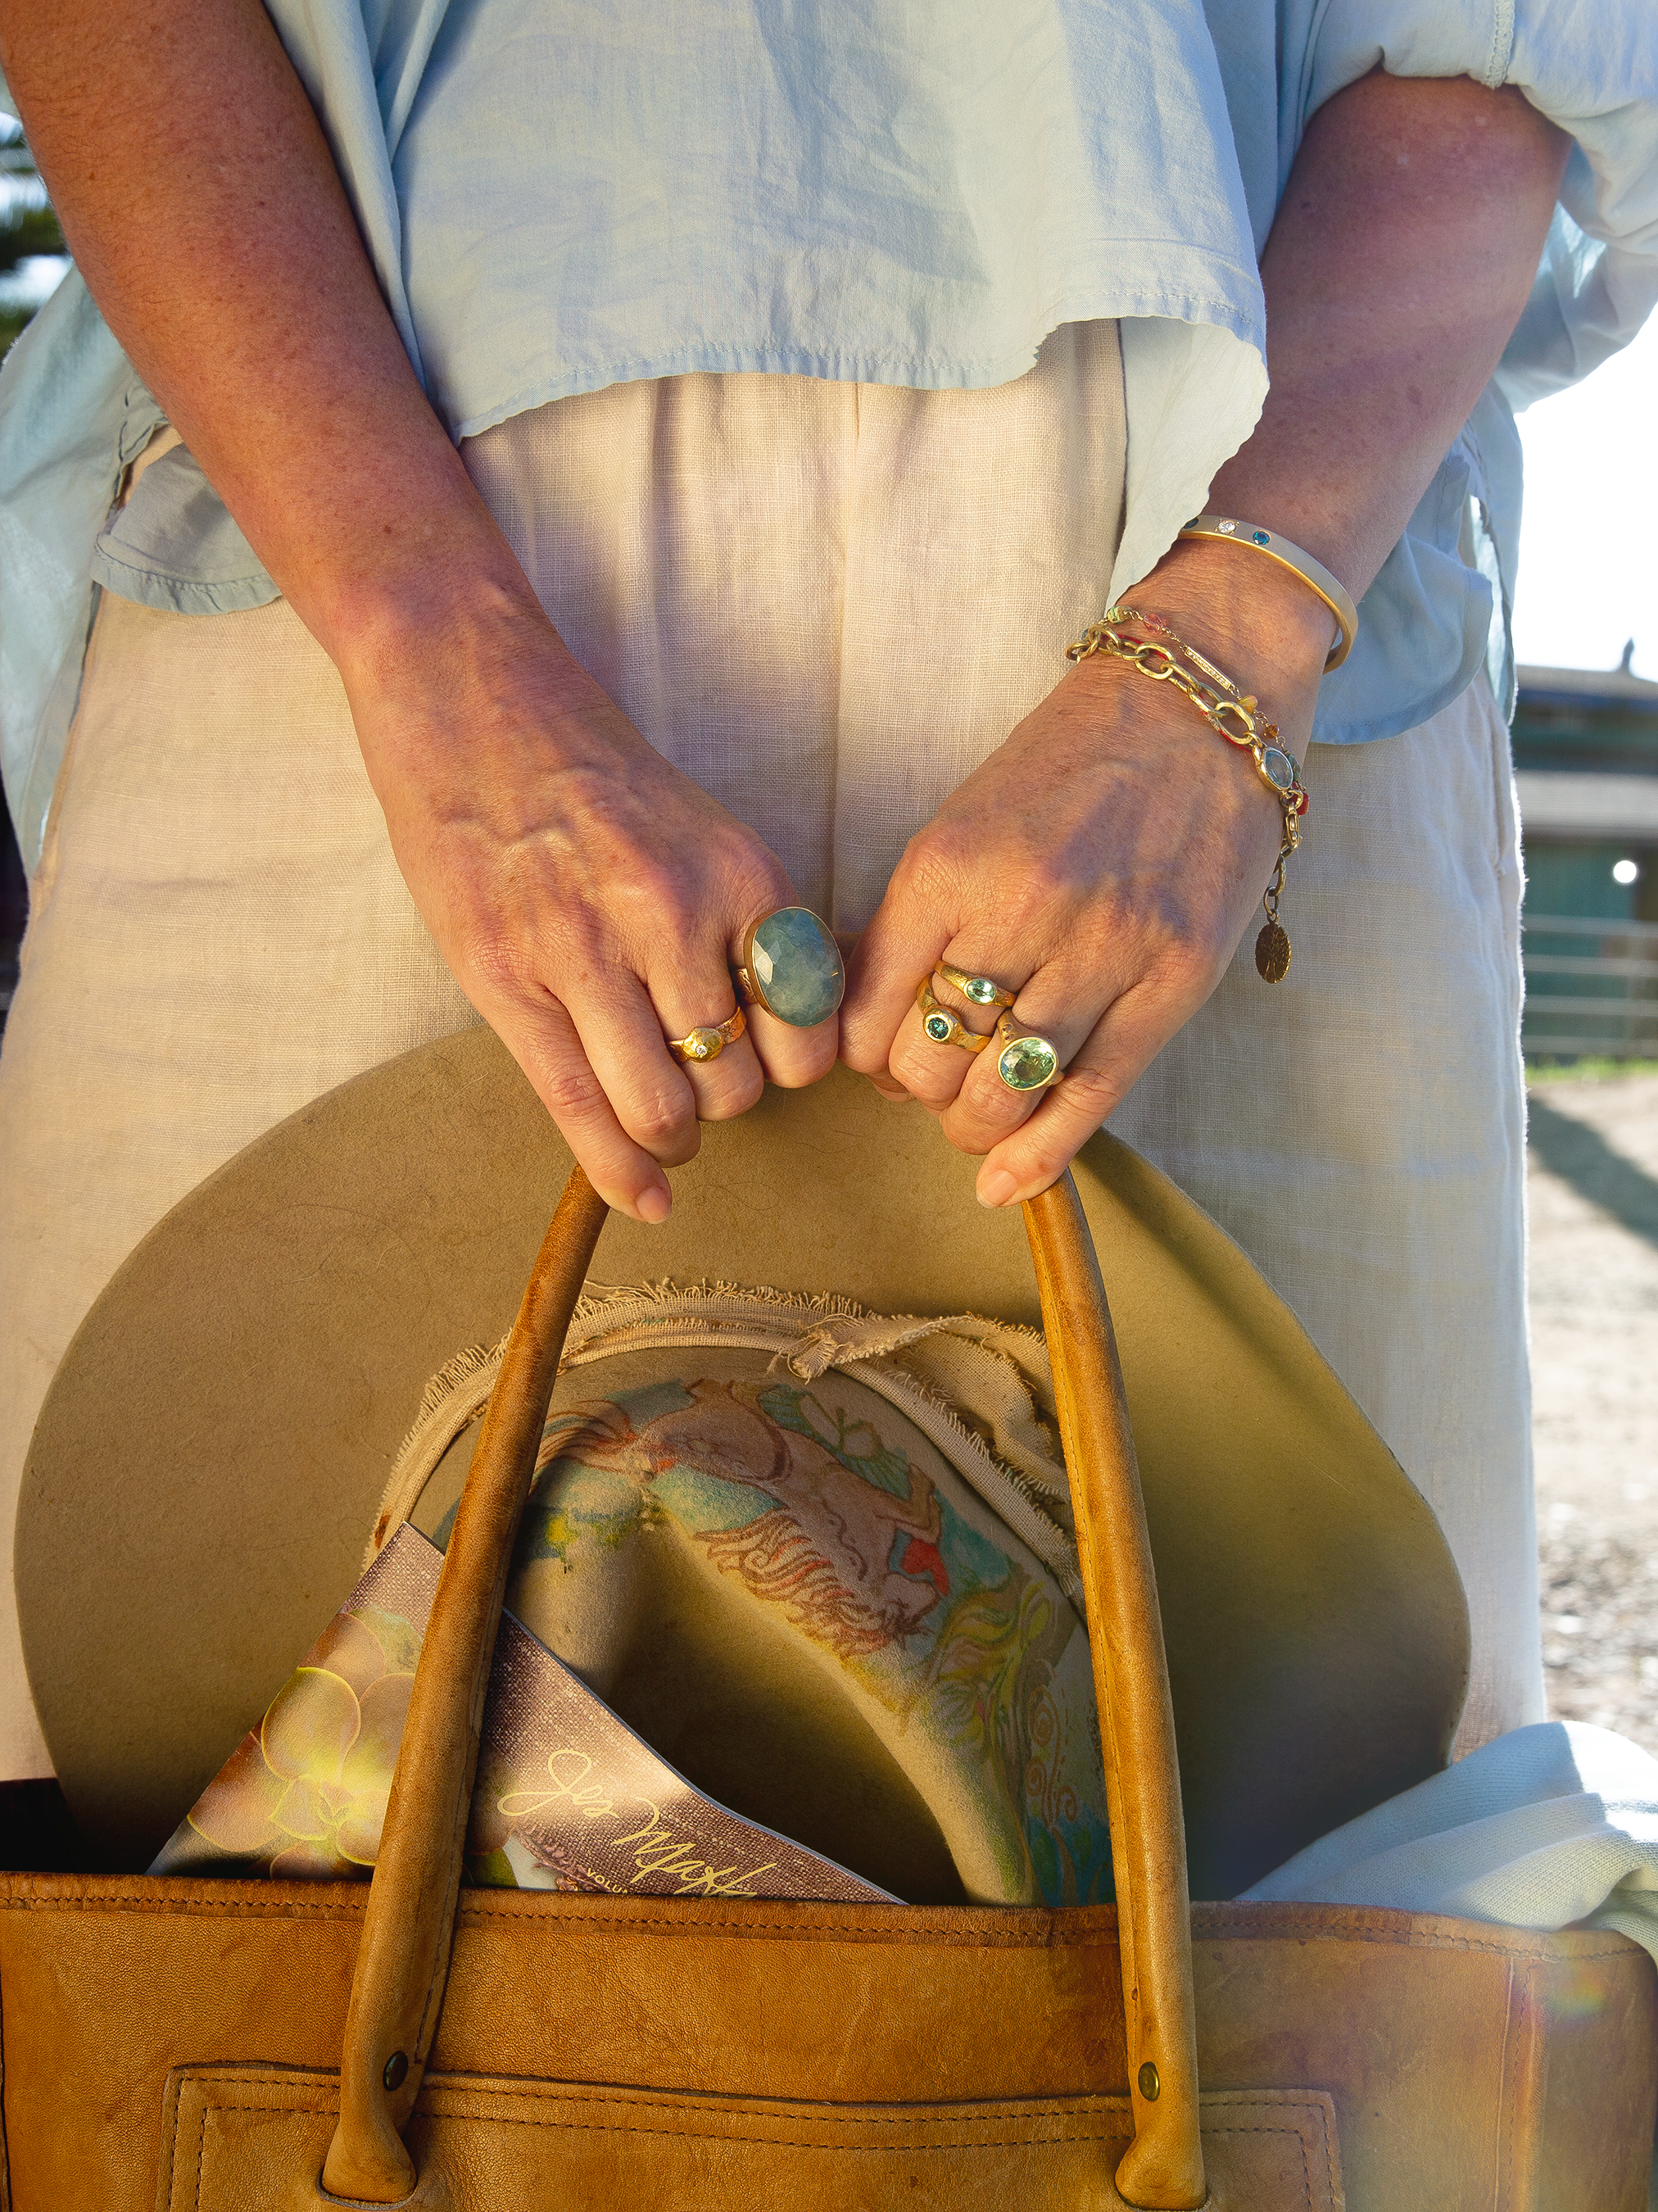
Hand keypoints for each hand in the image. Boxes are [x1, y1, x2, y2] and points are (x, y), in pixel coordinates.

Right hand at [340, 585, 835, 1222]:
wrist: (471, 699)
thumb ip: (746, 925)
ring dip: (672, 1134)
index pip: (807, 1028)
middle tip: (699, 1081)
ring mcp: (582, 952)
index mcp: (739, 876)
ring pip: (664, 1107)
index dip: (792, 1064)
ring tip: (660, 1120)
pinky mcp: (505, 980)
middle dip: (725, 1101)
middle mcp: (671, 916)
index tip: (768, 1059)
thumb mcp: (703, 831)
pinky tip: (645, 1200)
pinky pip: (578, 1108)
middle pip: (736, 1081)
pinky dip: (619, 1172)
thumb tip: (798, 1024)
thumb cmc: (592, 772)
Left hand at [839, 544, 1331, 1204]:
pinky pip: (1093, 1097)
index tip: (879, 1050)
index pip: (870, 1010)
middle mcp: (1024, 909)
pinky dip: (1040, 1156)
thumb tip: (860, 1018)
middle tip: (936, 1074)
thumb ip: (915, 919)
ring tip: (977, 1112)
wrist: (1201, 705)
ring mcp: (1107, 948)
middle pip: (929, 1063)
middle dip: (918, 1088)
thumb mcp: (966, 821)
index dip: (862, 1053)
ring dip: (974, 1124)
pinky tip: (1007, 1184)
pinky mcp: (1175, 980)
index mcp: (950, 864)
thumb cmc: (1070, 765)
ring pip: (1005, 1093)